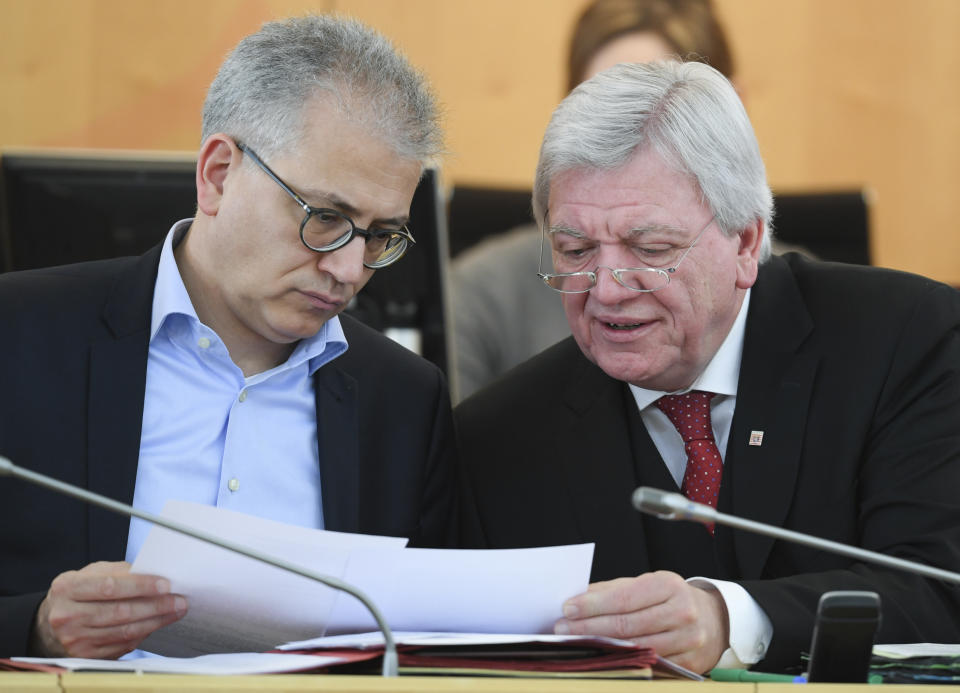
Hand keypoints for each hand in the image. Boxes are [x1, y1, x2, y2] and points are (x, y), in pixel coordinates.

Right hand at [30, 561, 187, 657]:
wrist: (51, 621)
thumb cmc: (79, 591)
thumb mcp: (92, 573)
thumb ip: (120, 571)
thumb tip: (154, 574)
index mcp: (67, 588)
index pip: (110, 587)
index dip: (141, 586)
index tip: (166, 584)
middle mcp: (67, 616)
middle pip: (120, 612)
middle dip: (156, 605)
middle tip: (179, 600)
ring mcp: (75, 640)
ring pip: (124, 631)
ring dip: (156, 621)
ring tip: (175, 611)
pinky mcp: (86, 656)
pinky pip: (122, 645)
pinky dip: (144, 634)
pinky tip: (157, 623)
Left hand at [555, 570, 728, 673]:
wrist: (713, 619)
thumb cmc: (669, 598)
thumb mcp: (646, 583)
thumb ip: (612, 590)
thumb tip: (576, 597)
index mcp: (669, 585)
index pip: (624, 598)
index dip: (593, 605)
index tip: (567, 608)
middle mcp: (682, 612)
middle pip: (627, 625)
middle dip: (589, 627)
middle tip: (561, 628)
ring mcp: (688, 641)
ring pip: (636, 648)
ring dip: (601, 647)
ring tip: (574, 642)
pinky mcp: (689, 664)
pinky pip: (650, 666)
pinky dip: (624, 662)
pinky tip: (603, 658)